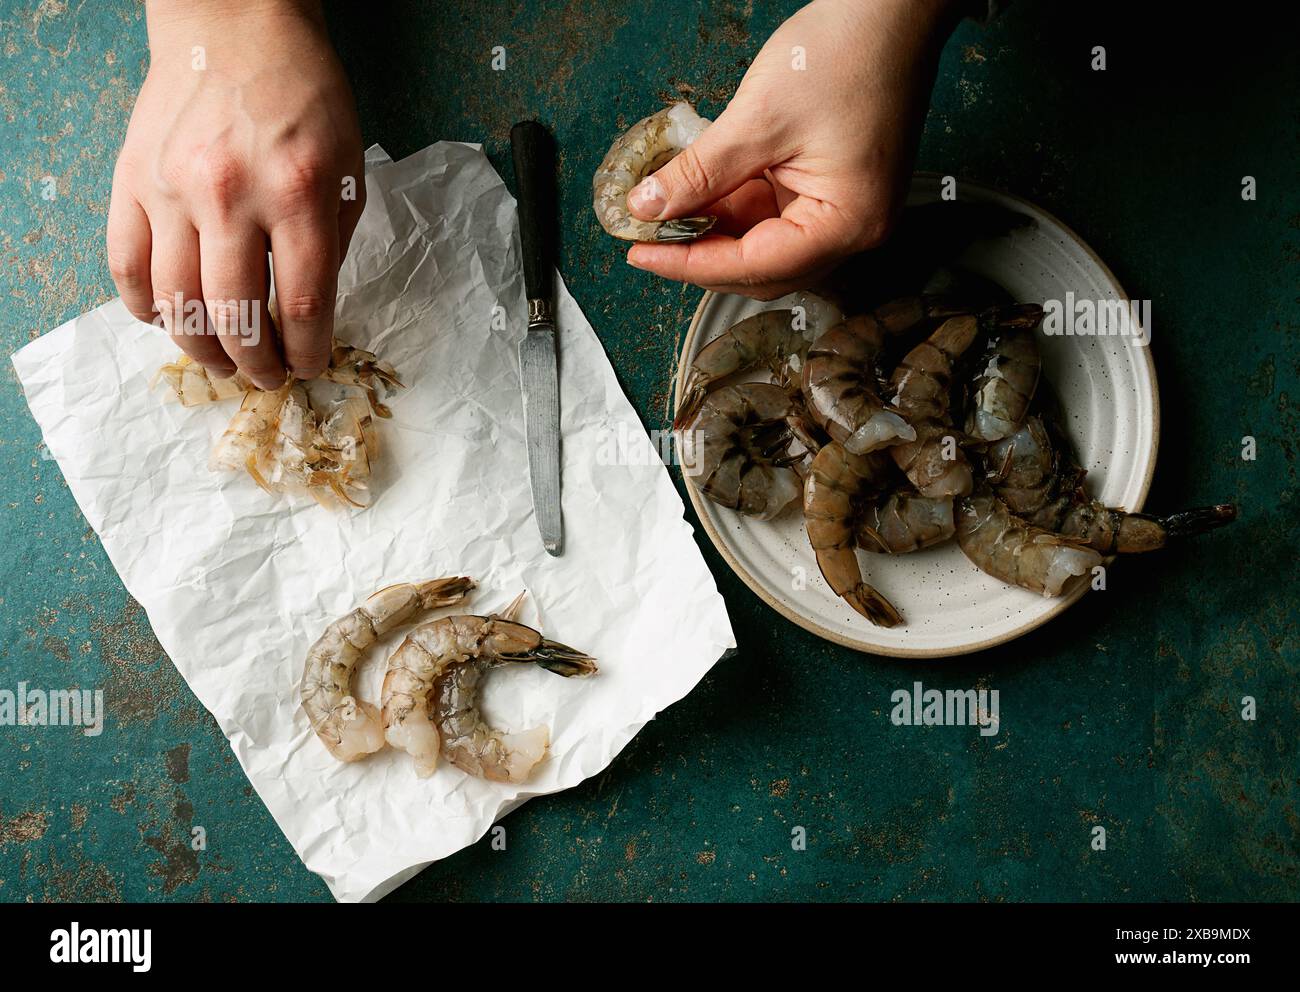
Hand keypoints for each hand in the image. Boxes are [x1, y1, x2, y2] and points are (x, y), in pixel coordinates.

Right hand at [107, 0, 363, 386]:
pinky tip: (167, 320)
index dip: (309, 352)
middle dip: (255, 364)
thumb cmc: (303, 98)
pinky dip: (144, 306)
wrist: (234, 24)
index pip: (303, 303)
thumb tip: (308, 314)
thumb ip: (329, 244)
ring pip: (175, 302)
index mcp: (298, 193)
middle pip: (235, 316)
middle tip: (266, 377)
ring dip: (200, 349)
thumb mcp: (347, 169)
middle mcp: (230, 194)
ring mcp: (172, 188)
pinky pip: (126, 265)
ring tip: (223, 361)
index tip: (310, 367)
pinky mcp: (131, 179)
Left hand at [626, 0, 959, 299]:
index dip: (691, 264)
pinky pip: (776, 215)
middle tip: (647, 241)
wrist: (891, 10)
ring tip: (665, 212)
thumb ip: (700, 172)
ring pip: (765, 245)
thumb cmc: (847, 52)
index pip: (756, 267)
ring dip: (715, 231)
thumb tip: (650, 207)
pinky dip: (734, 207)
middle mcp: (854, 228)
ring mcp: (846, 210)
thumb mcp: (757, 118)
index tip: (643, 254)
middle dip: (702, 256)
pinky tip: (698, 192)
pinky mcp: (833, 188)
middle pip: (763, 269)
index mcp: (848, 222)